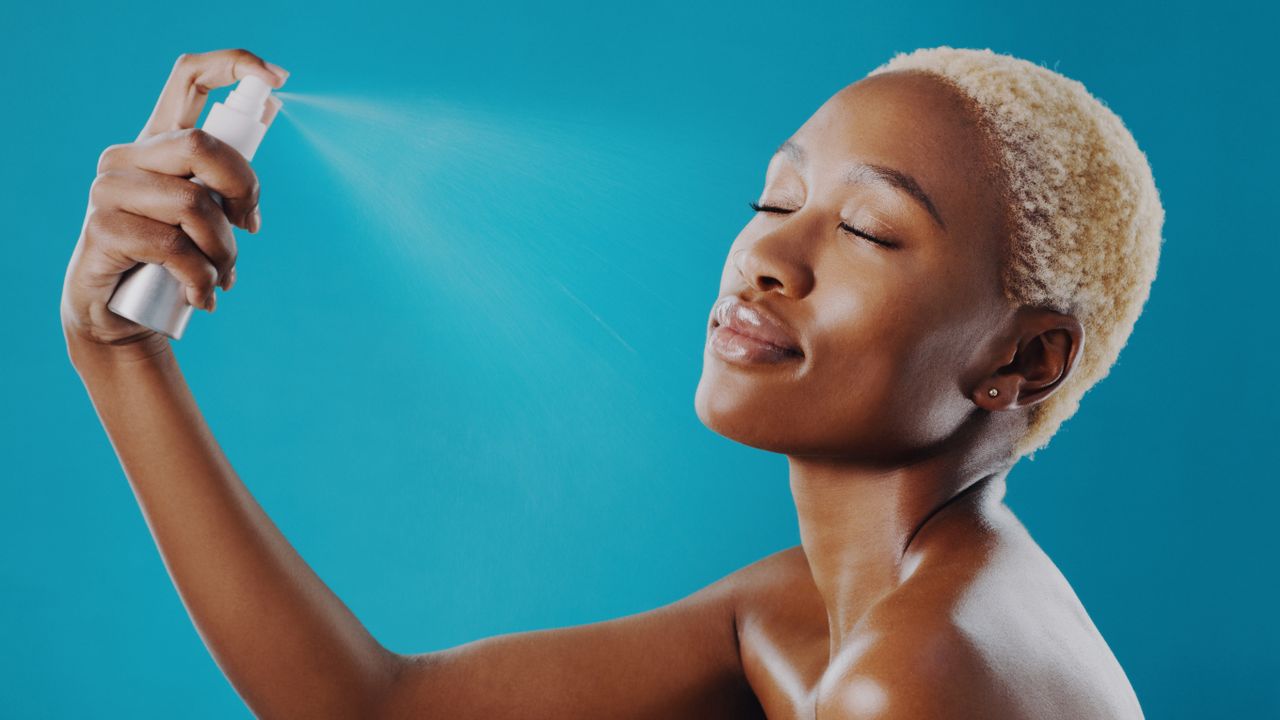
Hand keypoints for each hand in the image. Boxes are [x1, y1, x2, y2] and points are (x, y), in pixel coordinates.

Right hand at [61, 48, 287, 358]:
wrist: (120, 313)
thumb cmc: (173, 259)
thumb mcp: (208, 214)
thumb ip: (230, 175)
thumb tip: (271, 107)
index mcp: (160, 142)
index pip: (189, 78)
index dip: (234, 65)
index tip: (278, 77)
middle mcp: (129, 156)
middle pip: (202, 146)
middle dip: (243, 192)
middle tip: (249, 229)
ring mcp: (109, 189)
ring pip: (194, 205)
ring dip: (224, 252)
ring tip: (220, 275)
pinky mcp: (101, 228)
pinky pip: (174, 248)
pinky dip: (201, 278)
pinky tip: (201, 295)